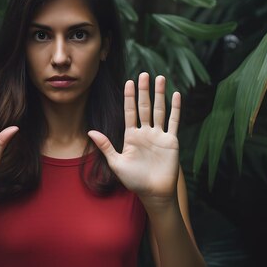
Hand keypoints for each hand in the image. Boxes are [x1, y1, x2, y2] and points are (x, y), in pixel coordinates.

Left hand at [87, 72, 179, 199]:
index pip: (130, 111)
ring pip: (160, 110)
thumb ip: (105, 146)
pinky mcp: (171, 141)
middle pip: (144, 106)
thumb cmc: (134, 180)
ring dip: (160, 94)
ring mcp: (159, 135)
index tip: (129, 82)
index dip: (129, 97)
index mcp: (131, 136)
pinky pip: (174, 121)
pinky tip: (176, 94)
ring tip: (160, 78)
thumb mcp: (116, 163)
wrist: (154, 192)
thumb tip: (90, 132)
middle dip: (144, 90)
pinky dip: (176, 108)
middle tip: (144, 74)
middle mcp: (145, 132)